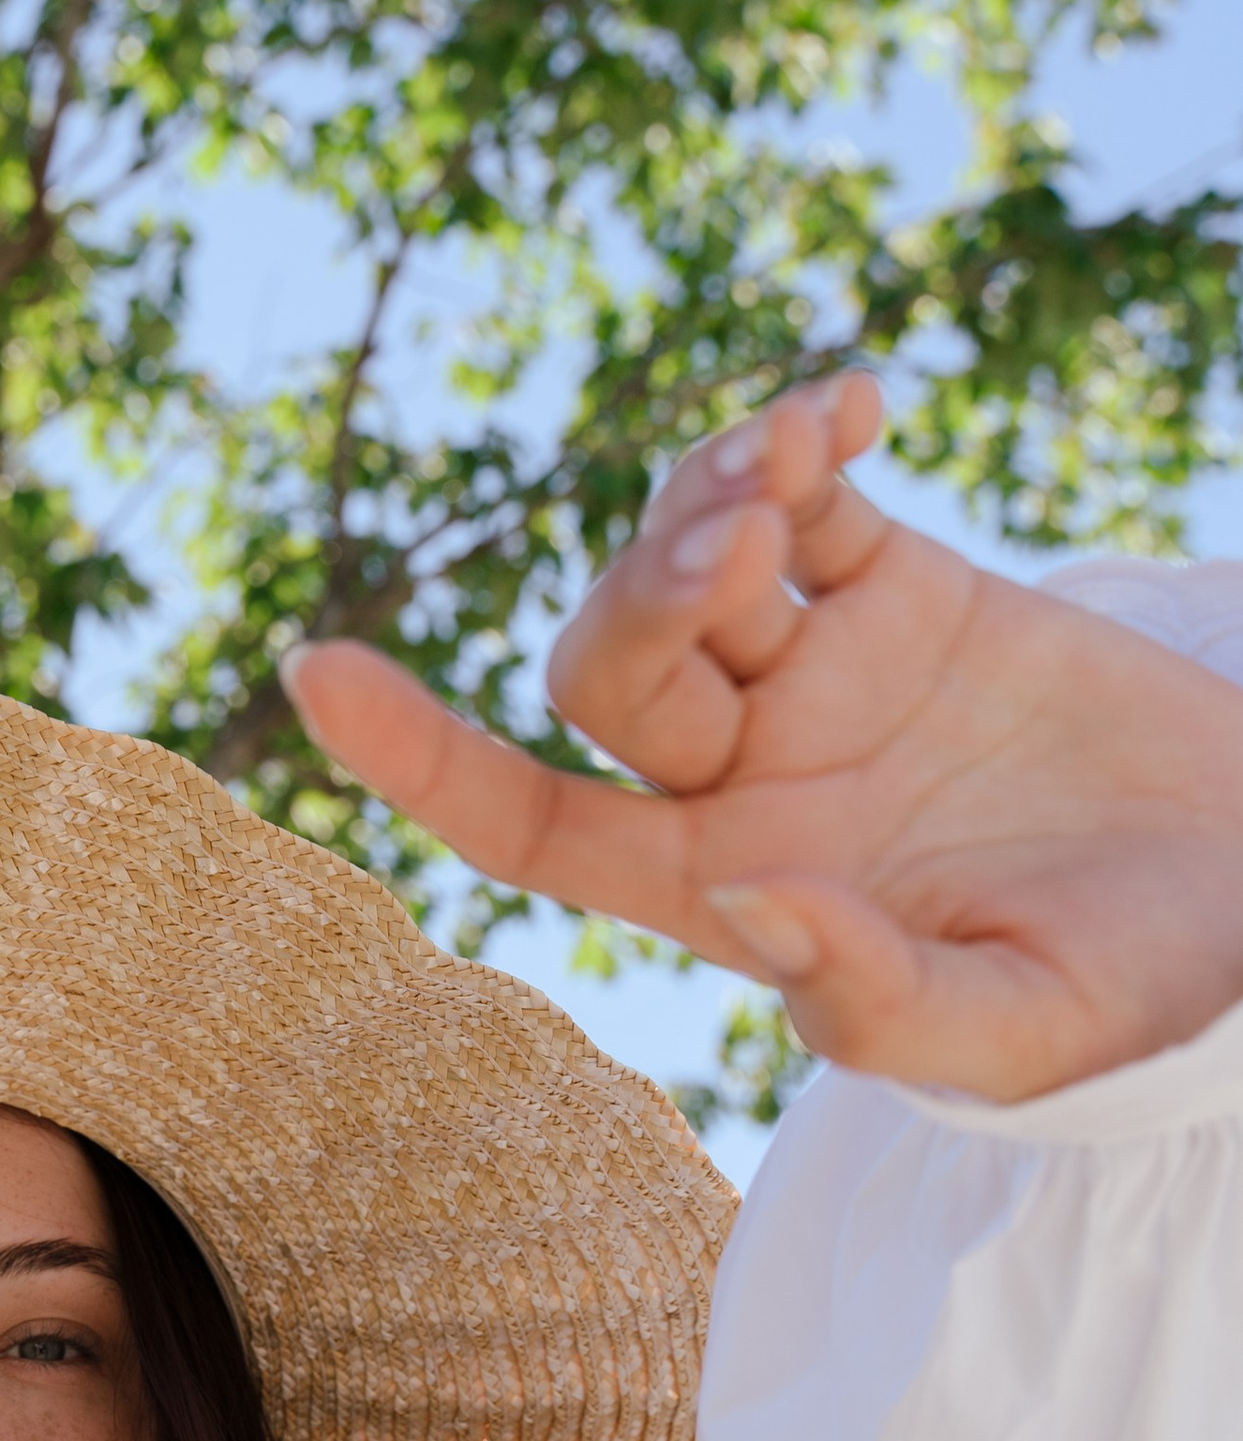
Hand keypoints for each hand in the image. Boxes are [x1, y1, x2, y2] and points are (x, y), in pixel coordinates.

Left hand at [284, 371, 1242, 1100]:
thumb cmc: (1127, 996)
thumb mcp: (1008, 1035)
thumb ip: (871, 997)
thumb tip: (740, 904)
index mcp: (727, 890)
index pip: (528, 821)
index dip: (419, 755)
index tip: (314, 673)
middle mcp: (745, 776)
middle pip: (606, 665)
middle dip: (646, 593)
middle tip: (745, 549)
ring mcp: (819, 674)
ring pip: (686, 562)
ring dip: (708, 503)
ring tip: (789, 474)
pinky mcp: (906, 591)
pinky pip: (812, 493)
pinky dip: (803, 433)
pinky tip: (848, 405)